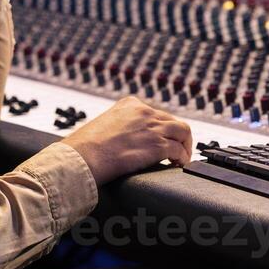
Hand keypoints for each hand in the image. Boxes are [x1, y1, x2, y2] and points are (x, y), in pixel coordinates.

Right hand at [61, 97, 193, 186]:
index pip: (157, 113)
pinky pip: (180, 150)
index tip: (163, 138)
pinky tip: (177, 164)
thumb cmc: (86, 147)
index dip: (163, 128)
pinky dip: (182, 157)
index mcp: (130, 104)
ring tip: (182, 158)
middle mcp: (144, 112)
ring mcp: (152, 128)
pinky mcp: (157, 145)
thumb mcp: (104, 124)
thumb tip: (125, 140)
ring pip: (183, 132)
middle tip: (178, 150)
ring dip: (185, 146)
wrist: (83, 156)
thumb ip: (120, 126)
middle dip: (177, 136)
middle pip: (173, 121)